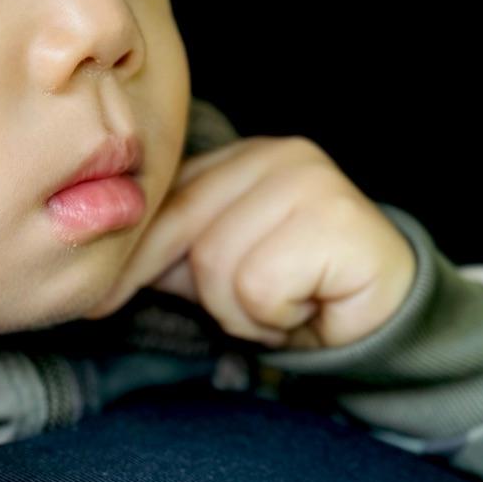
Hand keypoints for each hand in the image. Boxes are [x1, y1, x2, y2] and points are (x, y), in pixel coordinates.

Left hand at [83, 136, 416, 349]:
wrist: (383, 327)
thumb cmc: (297, 295)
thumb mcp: (217, 271)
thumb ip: (169, 254)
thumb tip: (100, 265)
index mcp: (243, 158)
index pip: (167, 202)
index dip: (136, 257)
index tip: (99, 302)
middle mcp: (278, 154)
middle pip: (187, 231)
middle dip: (206, 290)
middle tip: (253, 312)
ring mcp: (312, 181)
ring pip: (218, 263)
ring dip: (244, 310)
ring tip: (287, 305)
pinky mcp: (339, 221)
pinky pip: (259, 286)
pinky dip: (274, 317)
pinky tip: (309, 307)